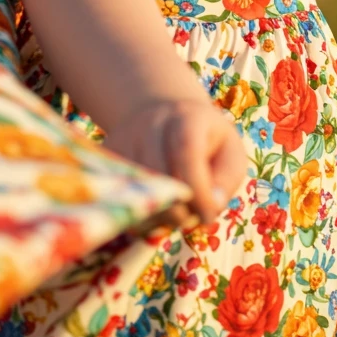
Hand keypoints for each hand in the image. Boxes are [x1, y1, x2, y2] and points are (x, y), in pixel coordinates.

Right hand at [101, 95, 249, 228]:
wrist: (165, 116)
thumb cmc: (206, 141)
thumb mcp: (229, 152)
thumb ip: (225, 180)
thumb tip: (209, 206)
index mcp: (187, 117)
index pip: (186, 151)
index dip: (197, 189)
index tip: (208, 215)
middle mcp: (151, 122)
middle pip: (156, 172)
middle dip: (177, 210)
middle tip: (190, 221)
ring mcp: (124, 136)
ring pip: (135, 187)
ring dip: (157, 214)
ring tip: (175, 214)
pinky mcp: (107, 153)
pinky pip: (117, 193)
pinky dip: (138, 212)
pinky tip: (155, 210)